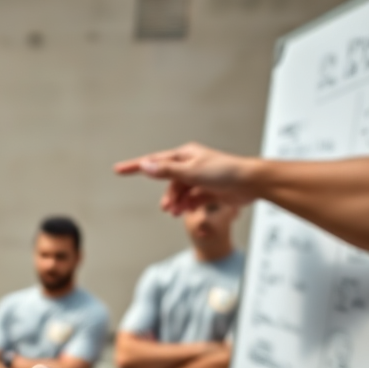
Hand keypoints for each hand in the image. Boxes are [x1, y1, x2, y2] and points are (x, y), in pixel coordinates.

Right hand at [114, 142, 257, 214]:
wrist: (250, 183)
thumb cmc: (224, 172)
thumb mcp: (190, 171)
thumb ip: (166, 170)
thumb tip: (145, 165)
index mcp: (185, 155)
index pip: (154, 161)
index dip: (135, 166)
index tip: (118, 170)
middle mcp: (191, 164)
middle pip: (168, 181)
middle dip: (167, 195)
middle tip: (168, 208)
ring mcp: (200, 177)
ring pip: (180, 192)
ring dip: (177, 203)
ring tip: (178, 212)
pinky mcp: (209, 190)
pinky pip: (191, 199)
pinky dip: (188, 205)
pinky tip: (188, 211)